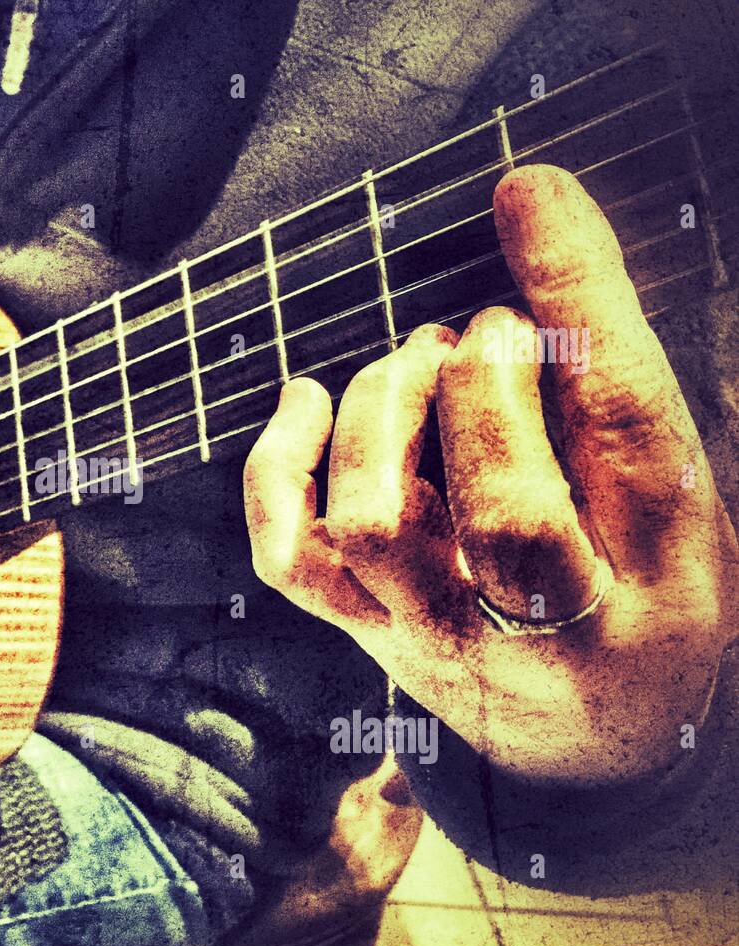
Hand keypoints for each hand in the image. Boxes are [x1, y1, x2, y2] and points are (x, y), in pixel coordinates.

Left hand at [244, 165, 738, 782]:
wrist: (585, 746)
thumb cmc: (640, 595)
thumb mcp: (673, 497)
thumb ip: (607, 365)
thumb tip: (529, 198)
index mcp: (664, 580)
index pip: (628, 430)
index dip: (577, 305)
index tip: (528, 196)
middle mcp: (546, 626)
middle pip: (503, 507)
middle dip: (483, 382)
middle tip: (484, 332)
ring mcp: (435, 632)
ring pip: (378, 530)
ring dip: (382, 415)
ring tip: (416, 362)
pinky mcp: (363, 627)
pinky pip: (289, 558)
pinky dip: (276, 468)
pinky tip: (307, 399)